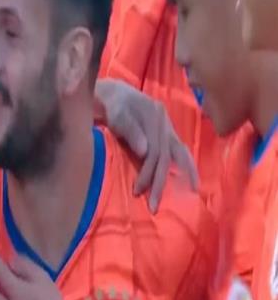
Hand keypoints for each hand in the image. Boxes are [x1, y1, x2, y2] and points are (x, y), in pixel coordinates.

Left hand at [95, 79, 198, 212]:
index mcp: (154, 116)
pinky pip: (179, 151)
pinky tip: (190, 180)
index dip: (148, 173)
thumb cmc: (110, 105)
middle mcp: (165, 122)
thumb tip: (146, 152)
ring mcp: (167, 127)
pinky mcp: (165, 133)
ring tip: (190, 194)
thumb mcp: (117, 114)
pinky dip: (185, 165)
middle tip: (153, 205)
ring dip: (183, 175)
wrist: (110, 94)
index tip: (137, 191)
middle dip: (160, 182)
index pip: (155, 152)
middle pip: (166, 156)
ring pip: (179, 153)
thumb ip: (130, 131)